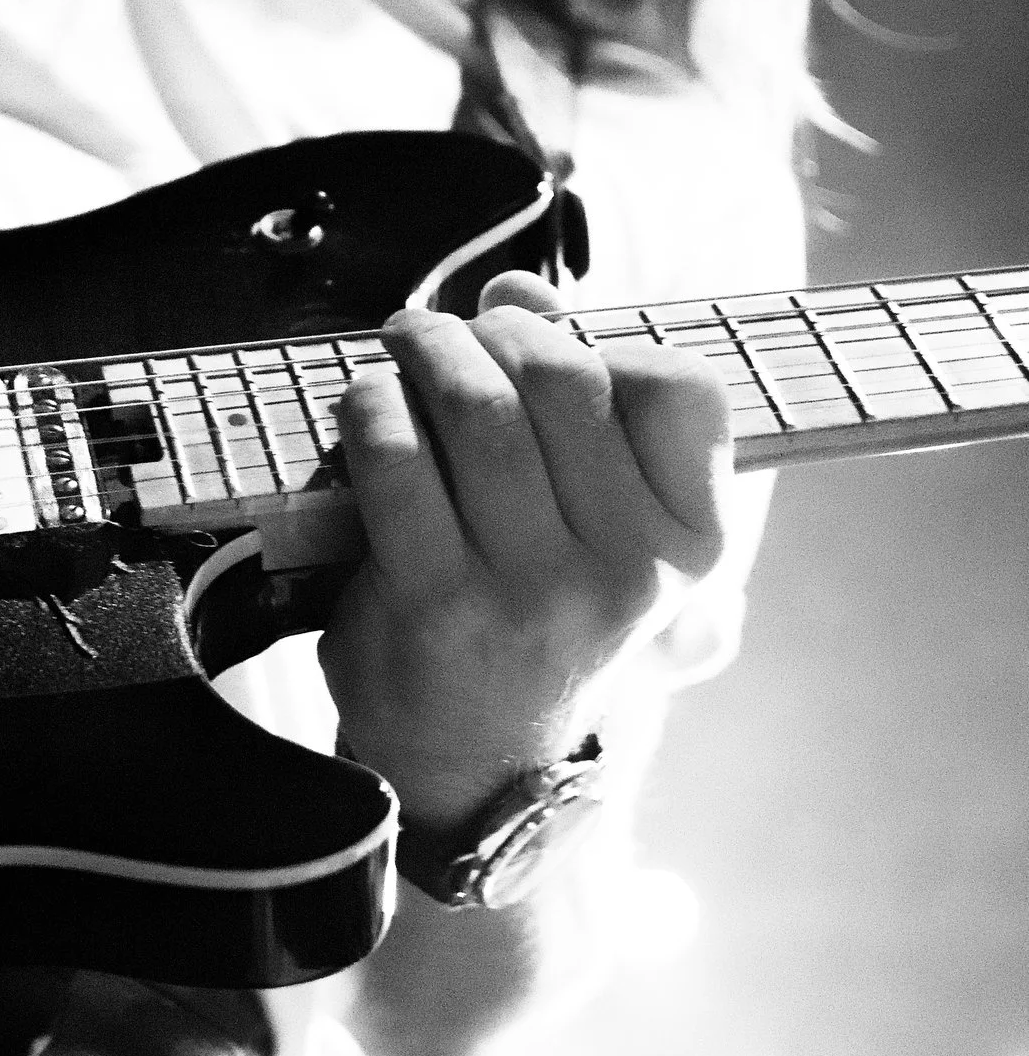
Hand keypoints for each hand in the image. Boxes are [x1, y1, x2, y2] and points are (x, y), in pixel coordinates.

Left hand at [320, 272, 730, 829]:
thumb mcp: (596, 533)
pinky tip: (367, 404)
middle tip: (446, 334)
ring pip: (478, 407)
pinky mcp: (435, 603)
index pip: (682, 389)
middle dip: (492, 330)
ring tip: (403, 347)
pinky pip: (395, 457)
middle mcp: (627, 570)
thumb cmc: (534, 622)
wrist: (478, 766)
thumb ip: (578, 407)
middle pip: (564, 376)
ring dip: (426, 350)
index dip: (600, 338)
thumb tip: (522, 289)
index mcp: (688, 545)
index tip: (540, 337)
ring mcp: (532, 590)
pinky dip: (372, 406)